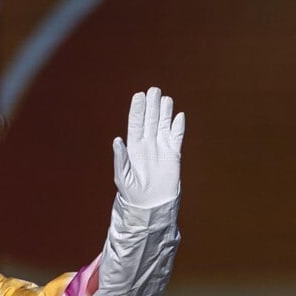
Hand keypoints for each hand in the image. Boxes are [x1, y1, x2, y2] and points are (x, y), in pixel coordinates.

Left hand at [112, 86, 185, 208]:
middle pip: (150, 120)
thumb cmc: (131, 193)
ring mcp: (161, 148)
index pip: (135, 123)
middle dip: (151, 105)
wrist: (150, 205)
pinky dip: (178, 127)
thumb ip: (120, 158)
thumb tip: (116, 140)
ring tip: (165, 98)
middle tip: (154, 90)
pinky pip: (177, 137)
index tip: (138, 95)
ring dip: (164, 112)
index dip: (137, 109)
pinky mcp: (174, 154)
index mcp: (133, 147)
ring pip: (163, 125)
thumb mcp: (122, 176)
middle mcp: (147, 144)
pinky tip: (179, 116)